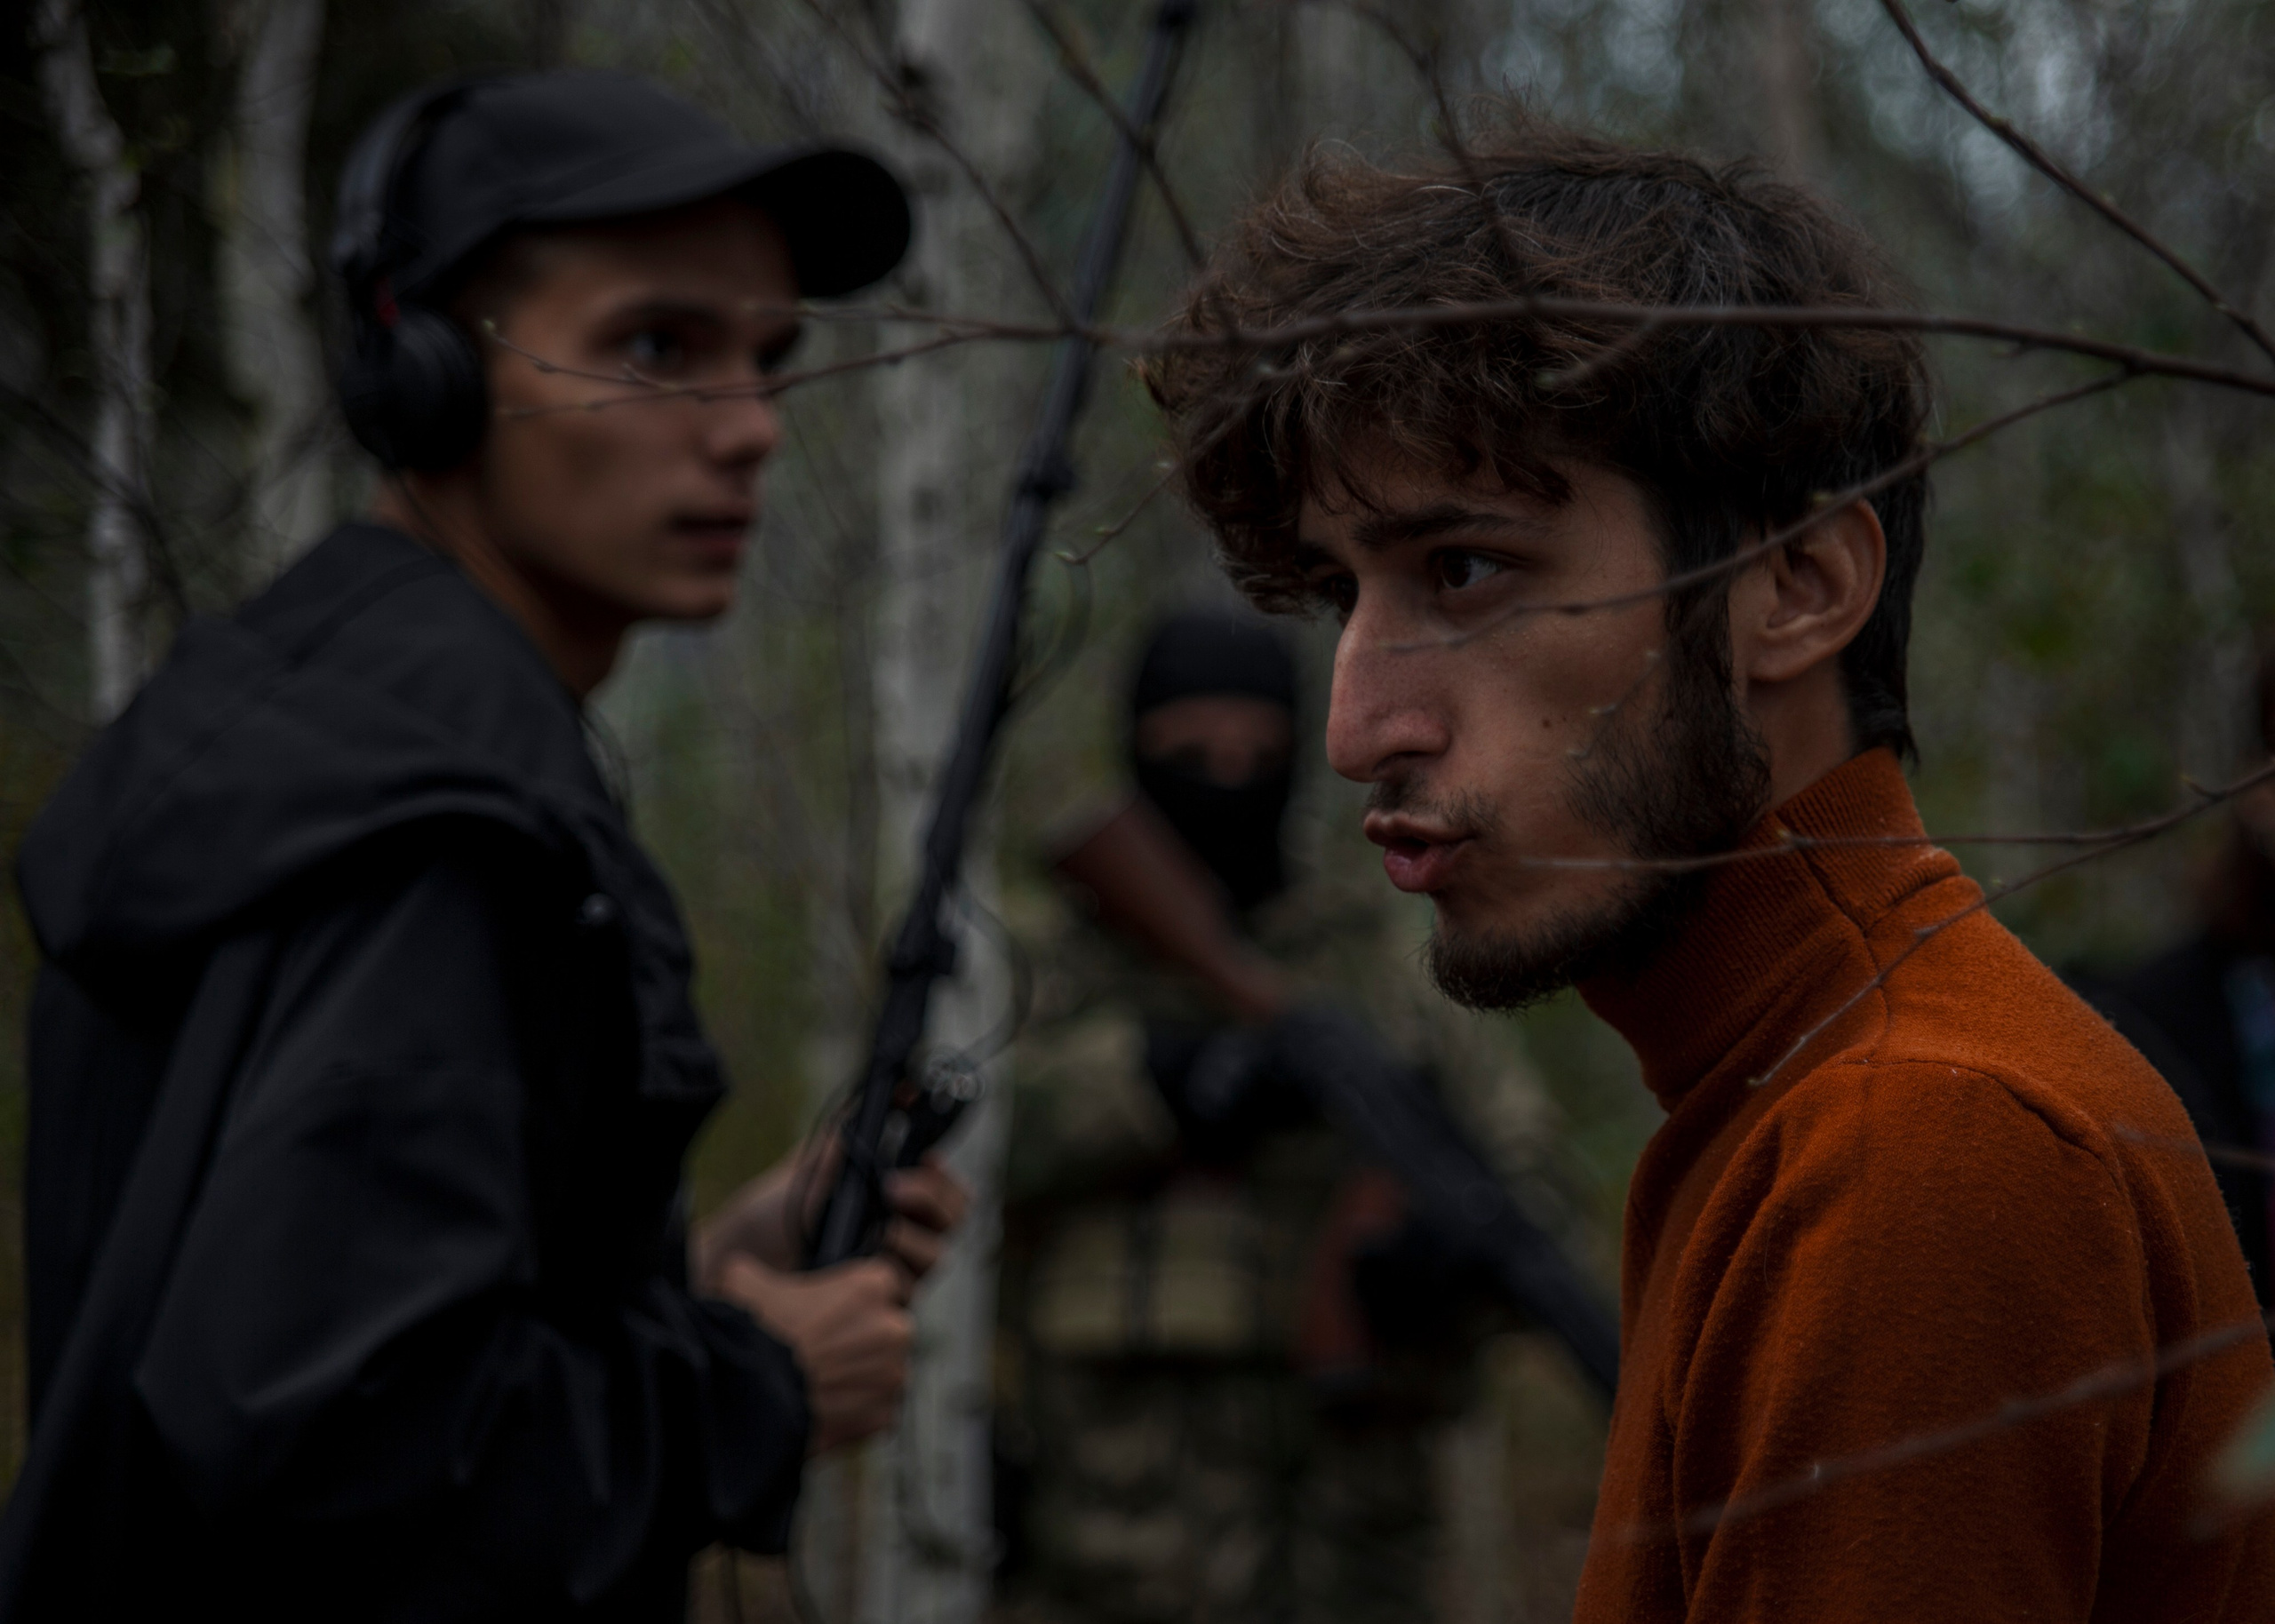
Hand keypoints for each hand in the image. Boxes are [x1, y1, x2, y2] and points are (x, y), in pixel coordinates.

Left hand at [694, 1141, 970, 1290]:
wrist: (743, 1253)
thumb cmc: (781, 1205)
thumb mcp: (818, 1159)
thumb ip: (857, 1124)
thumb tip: (899, 1086)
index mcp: (902, 1202)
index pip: (951, 1192)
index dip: (946, 1177)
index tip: (927, 1159)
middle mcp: (906, 1236)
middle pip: (952, 1224)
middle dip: (931, 1202)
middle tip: (892, 1188)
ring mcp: (893, 1271)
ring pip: (932, 1260)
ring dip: (909, 1240)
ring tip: (878, 1229)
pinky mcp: (873, 1303)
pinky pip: (902, 1296)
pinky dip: (888, 1278)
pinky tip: (860, 1263)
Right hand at [716, 1255, 913, 1453]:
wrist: (749, 1395)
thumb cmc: (751, 1333)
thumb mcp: (745, 1280)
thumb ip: (762, 1274)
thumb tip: (751, 1278)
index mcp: (871, 1285)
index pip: (882, 1284)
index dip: (854, 1299)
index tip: (832, 1312)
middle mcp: (893, 1328)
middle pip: (887, 1329)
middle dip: (862, 1339)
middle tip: (823, 1351)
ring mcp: (892, 1375)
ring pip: (884, 1372)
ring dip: (861, 1377)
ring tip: (820, 1384)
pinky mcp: (882, 1416)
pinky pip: (876, 1410)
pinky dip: (855, 1412)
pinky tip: (824, 1408)